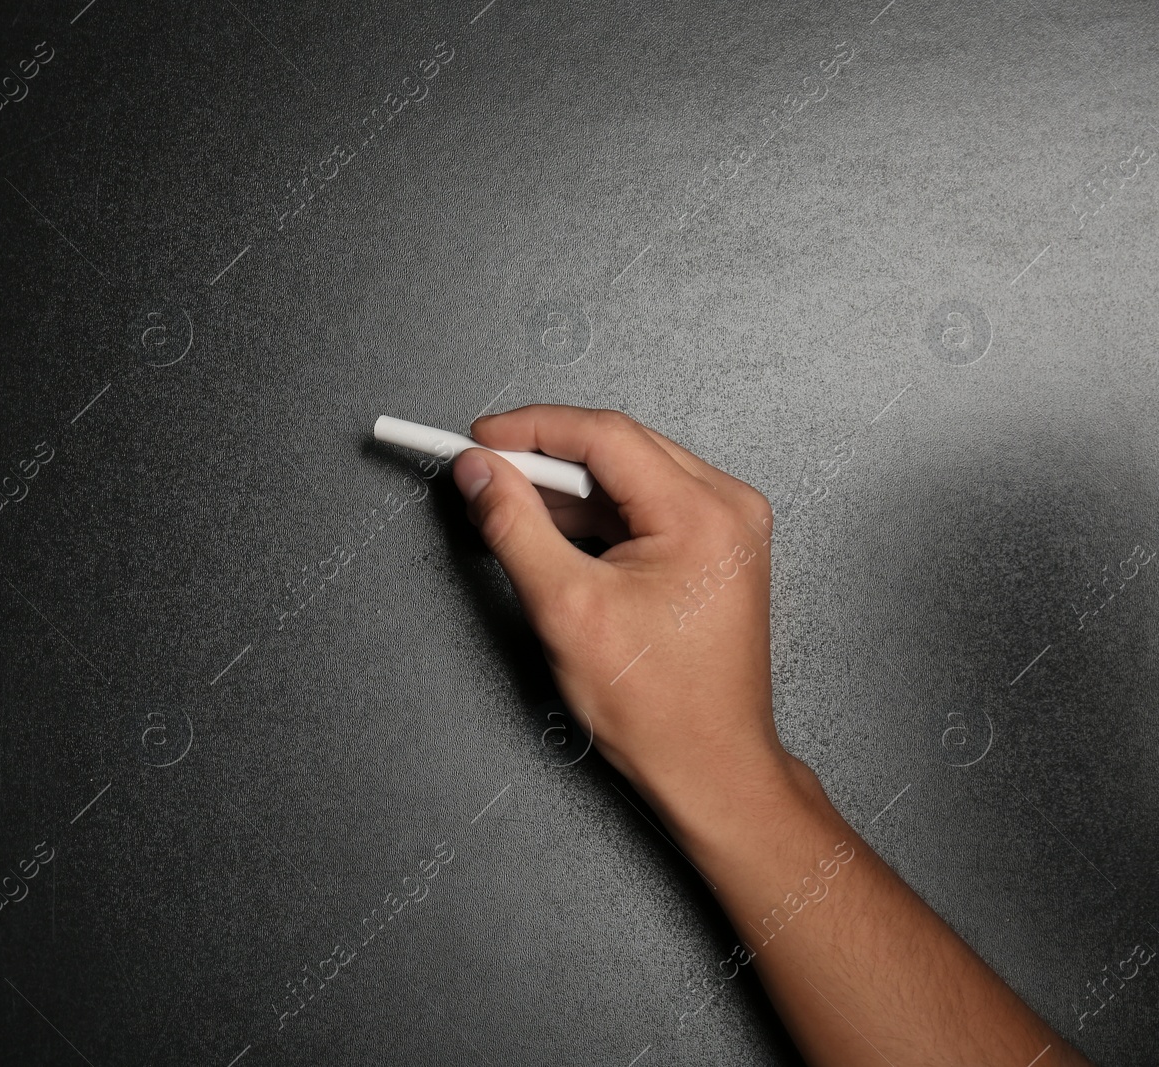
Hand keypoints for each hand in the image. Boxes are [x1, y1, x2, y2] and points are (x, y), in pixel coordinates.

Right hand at [451, 404, 804, 840]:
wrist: (710, 766)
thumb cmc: (659, 707)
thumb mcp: (565, 608)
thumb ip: (514, 526)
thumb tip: (480, 473)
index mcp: (703, 514)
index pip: (604, 436)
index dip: (531, 429)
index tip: (479, 439)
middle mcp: (727, 508)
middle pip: (617, 448)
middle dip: (544, 459)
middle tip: (485, 475)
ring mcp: (727, 527)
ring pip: (627, 475)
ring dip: (567, 490)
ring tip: (512, 513)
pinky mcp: (714, 547)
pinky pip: (644, 505)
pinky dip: (595, 515)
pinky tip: (554, 536)